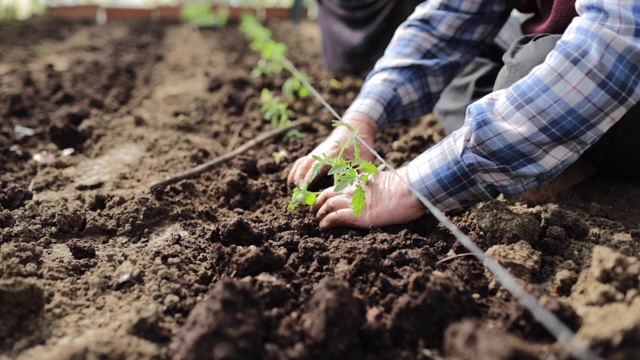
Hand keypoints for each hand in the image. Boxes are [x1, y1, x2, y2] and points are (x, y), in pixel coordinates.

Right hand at [287, 113, 378, 185]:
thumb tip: (355, 190)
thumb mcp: (363, 159)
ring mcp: (317, 152)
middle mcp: (321, 153)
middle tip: (299, 196)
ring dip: (295, 176)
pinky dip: (296, 171)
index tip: (305, 192)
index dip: (309, 180)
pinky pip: (302, 161)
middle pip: (304, 166)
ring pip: (301, 163)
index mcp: (332, 155)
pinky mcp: (316, 153)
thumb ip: (358, 174)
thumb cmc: (360, 144)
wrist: (356, 126)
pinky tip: (294, 181)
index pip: (315, 168)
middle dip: (300, 181)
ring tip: (293, 191)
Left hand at [311, 168, 425, 228]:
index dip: (324, 195)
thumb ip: (372, 187)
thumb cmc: (404, 187)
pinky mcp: (358, 215)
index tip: (320, 203)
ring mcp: (355, 202)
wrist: (411, 189)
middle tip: (315, 213)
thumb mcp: (383, 183)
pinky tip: (324, 227)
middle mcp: (353, 190)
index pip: (334, 187)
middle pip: (326, 195)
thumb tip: (373, 194)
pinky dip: (327, 222)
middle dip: (317, 204)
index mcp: (359, 182)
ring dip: (320, 214)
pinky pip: (335, 217)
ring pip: (327, 205)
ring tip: (318, 222)